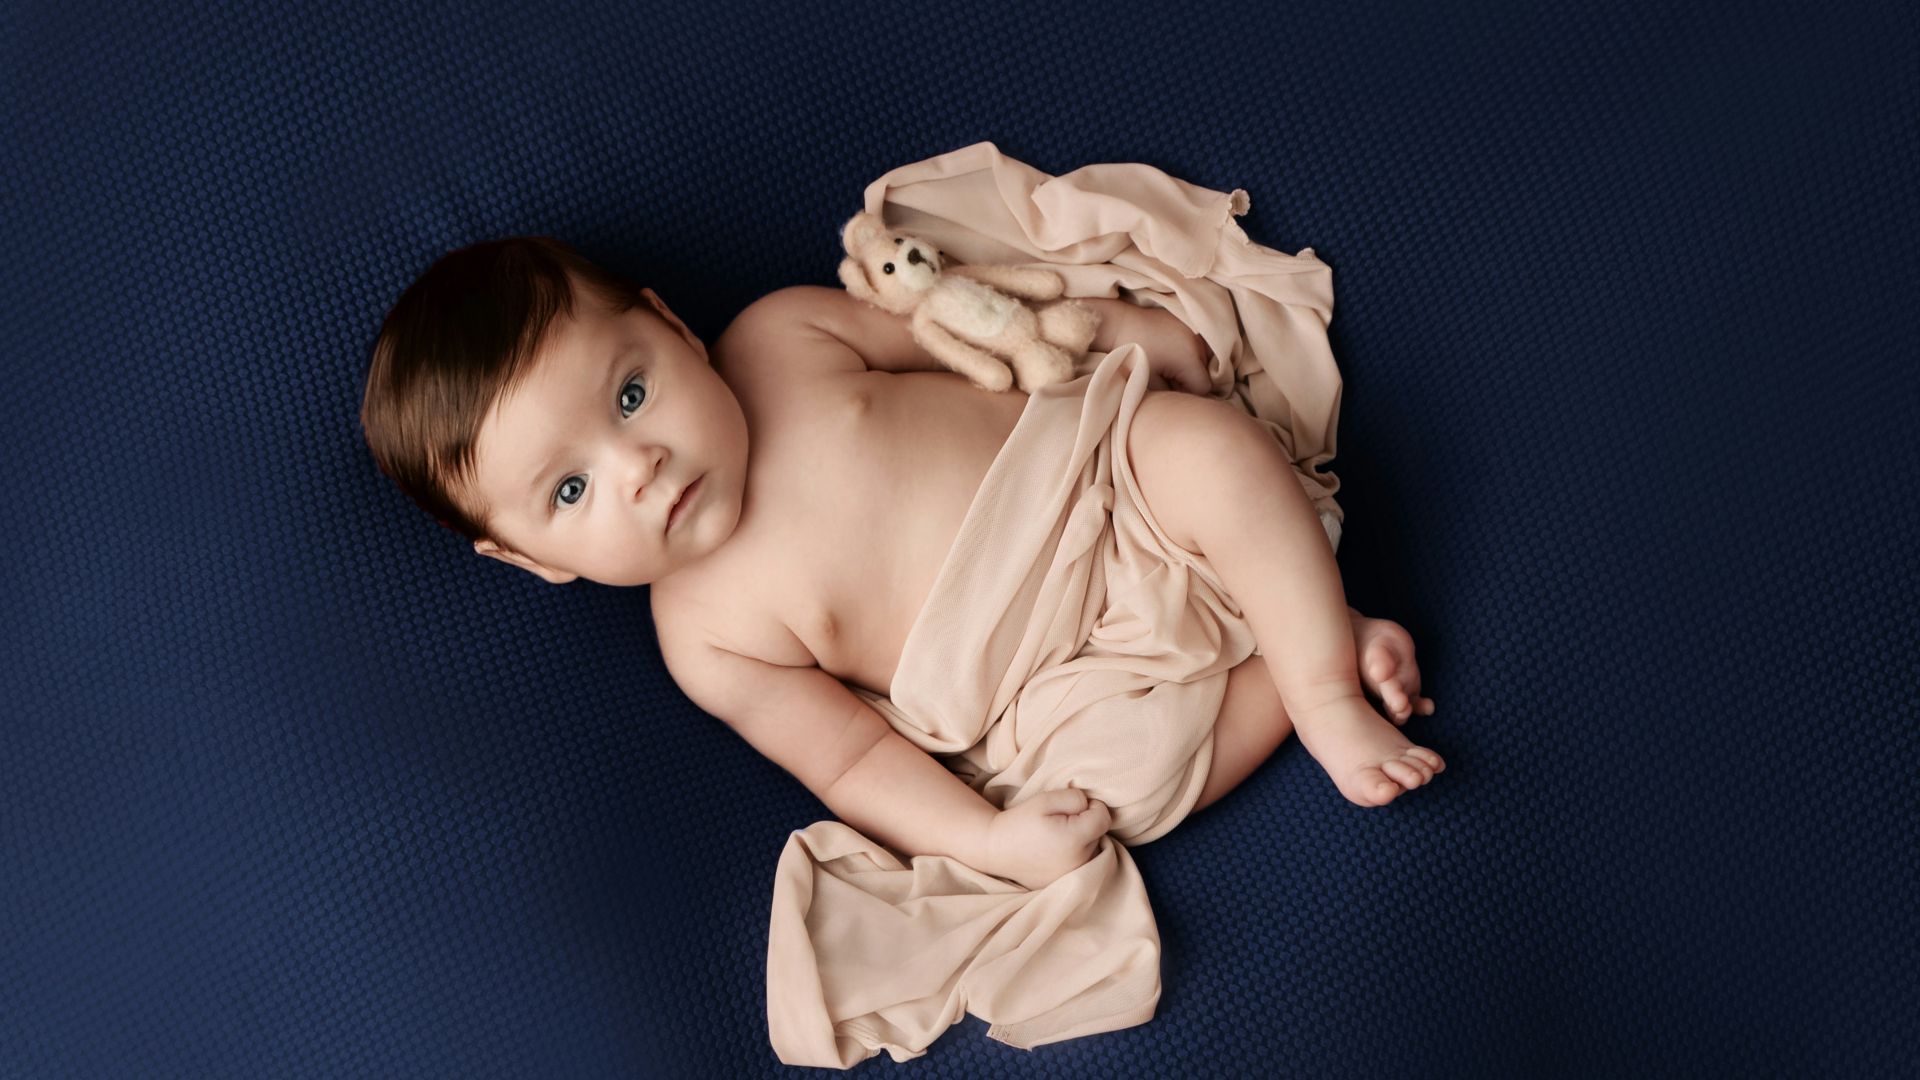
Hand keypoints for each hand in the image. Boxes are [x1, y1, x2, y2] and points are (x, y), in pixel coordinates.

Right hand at [982, 786, 1112, 889]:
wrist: (995, 849)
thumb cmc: (1020, 821)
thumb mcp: (1046, 799)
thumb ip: (1075, 798)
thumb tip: (1091, 807)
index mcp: (1075, 839)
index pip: (1103, 818)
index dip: (1093, 806)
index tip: (1075, 806)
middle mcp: (1078, 862)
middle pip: (1098, 835)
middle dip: (1086, 823)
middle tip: (1059, 821)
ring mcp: (1072, 876)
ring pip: (1092, 850)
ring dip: (1082, 840)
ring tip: (1056, 837)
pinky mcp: (1065, 883)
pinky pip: (1081, 864)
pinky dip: (1074, 855)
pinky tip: (1054, 851)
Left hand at [1125, 305, 1214, 394]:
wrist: (1117, 324)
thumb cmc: (1130, 357)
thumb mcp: (1149, 383)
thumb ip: (1171, 396)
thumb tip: (1183, 404)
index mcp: (1189, 358)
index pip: (1203, 387)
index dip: (1188, 395)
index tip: (1171, 394)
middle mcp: (1196, 341)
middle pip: (1204, 372)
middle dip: (1189, 380)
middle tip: (1166, 380)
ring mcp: (1192, 329)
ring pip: (1202, 358)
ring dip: (1189, 366)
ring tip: (1166, 365)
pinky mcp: (1185, 322)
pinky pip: (1194, 343)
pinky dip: (1186, 352)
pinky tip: (1167, 352)